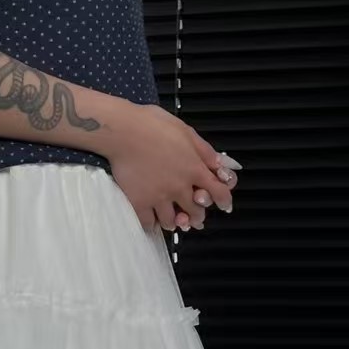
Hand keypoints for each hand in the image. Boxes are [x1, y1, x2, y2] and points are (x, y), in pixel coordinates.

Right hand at [100, 104, 240, 232]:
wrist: (123, 131)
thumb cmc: (152, 125)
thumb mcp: (185, 131)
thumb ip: (204, 151)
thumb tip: (219, 164)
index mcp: (193, 168)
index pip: (218, 191)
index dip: (224, 200)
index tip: (225, 206)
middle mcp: (179, 187)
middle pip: (195, 212)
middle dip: (197, 215)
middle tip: (193, 216)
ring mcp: (159, 197)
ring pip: (172, 222)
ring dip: (174, 222)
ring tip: (171, 219)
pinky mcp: (140, 203)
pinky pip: (149, 223)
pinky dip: (152, 224)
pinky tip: (152, 219)